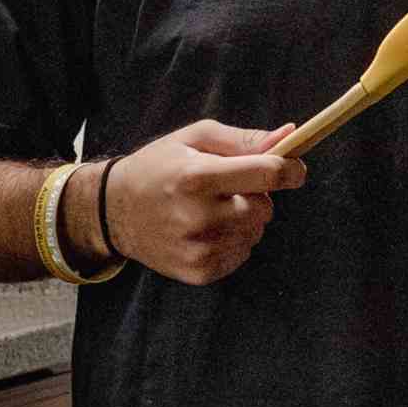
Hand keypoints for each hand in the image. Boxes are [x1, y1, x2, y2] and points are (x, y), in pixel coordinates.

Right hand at [90, 119, 305, 284]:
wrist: (114, 210)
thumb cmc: (158, 167)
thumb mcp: (194, 138)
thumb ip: (243, 139)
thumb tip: (288, 136)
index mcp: (198, 177)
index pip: (268, 173)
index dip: (290, 169)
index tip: (294, 168)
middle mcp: (199, 217)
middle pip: (265, 207)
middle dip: (257, 194)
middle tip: (228, 188)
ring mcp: (199, 249)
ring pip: (256, 232)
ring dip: (245, 219)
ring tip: (212, 208)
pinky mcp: (200, 271)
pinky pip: (242, 254)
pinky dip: (234, 240)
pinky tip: (207, 229)